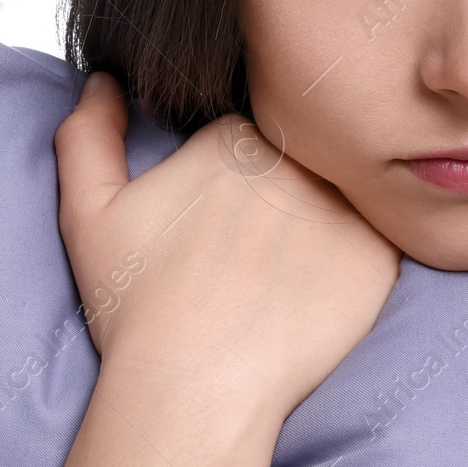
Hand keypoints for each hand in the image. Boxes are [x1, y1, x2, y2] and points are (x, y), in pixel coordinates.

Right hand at [54, 72, 401, 421]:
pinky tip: (321, 295)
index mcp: (235, 136)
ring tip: (289, 276)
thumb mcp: (88, 213)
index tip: (217, 223)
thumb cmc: (138, 307)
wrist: (195, 389)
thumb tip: (104, 78)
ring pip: (341, 198)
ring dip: (323, 223)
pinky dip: (356, 262)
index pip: (250, 139)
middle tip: (254, 256)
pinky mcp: (380, 254)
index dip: (232, 181)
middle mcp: (297, 159)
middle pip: (299, 163)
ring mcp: (343, 204)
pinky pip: (378, 242)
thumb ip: (87, 134)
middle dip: (282, 195)